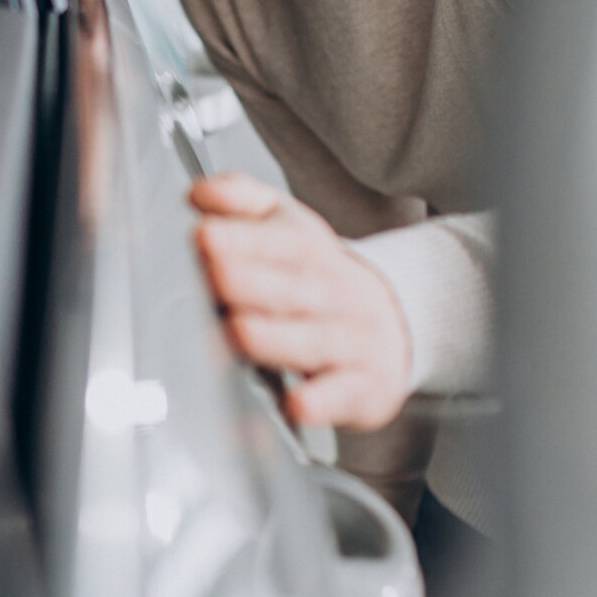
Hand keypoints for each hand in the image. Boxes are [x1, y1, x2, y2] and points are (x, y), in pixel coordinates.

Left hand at [189, 173, 412, 431]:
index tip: (205, 237)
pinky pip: (342, 395)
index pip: (283, 242)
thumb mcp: (287, 226)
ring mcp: (352, 343)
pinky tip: (294, 404)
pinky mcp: (364, 389)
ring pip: (313, 342)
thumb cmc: (320, 278)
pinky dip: (320, 402)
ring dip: (275, 339)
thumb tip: (198, 192)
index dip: (244, 239)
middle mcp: (336, 295)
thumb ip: (241, 200)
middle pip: (295, 289)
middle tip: (216, 276)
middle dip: (253, 283)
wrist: (397, 324)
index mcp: (314, 252)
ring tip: (239, 331)